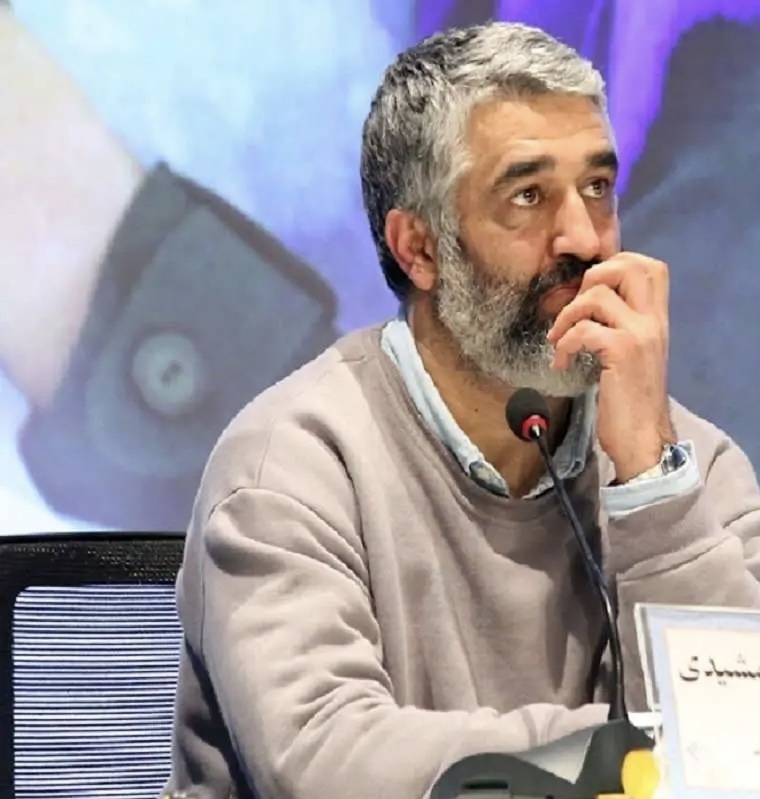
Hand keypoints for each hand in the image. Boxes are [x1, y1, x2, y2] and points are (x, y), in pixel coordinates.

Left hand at [546, 252, 675, 482]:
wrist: (643, 440)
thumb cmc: (631, 401)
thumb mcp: (633, 355)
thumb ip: (622, 326)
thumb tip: (587, 303)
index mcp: (658, 319)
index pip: (648, 265)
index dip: (614, 264)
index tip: (587, 291)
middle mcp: (654, 321)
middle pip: (629, 265)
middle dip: (590, 278)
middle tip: (574, 309)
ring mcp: (640, 334)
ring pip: (597, 296)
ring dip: (567, 316)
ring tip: (559, 340)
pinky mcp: (623, 352)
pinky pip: (583, 330)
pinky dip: (564, 345)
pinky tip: (561, 364)